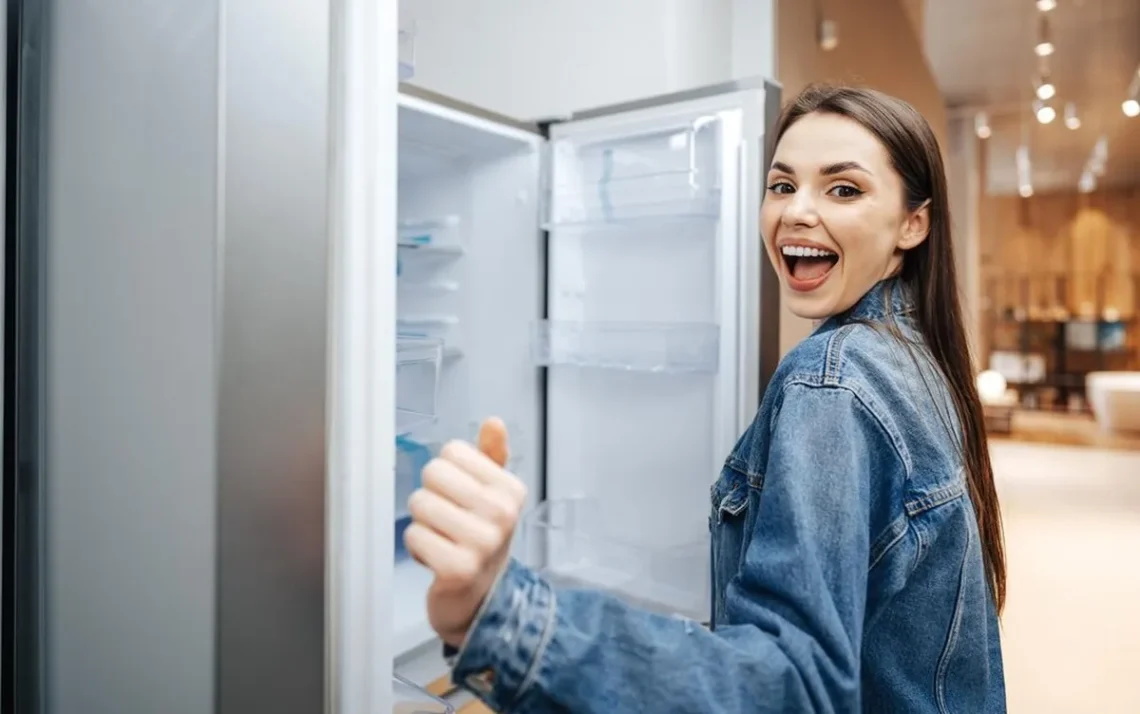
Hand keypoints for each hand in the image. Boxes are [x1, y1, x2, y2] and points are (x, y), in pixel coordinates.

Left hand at [403, 417, 526, 647]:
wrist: (483, 598)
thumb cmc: (482, 538)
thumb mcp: (493, 495)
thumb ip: (491, 456)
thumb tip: (494, 422)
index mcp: (510, 489)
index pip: (452, 451)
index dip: (448, 474)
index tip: (462, 499)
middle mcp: (502, 513)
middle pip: (433, 473)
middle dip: (432, 497)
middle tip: (449, 521)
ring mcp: (482, 542)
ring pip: (420, 503)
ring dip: (423, 524)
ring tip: (443, 540)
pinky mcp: (457, 568)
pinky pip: (414, 535)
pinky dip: (417, 547)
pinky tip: (436, 559)